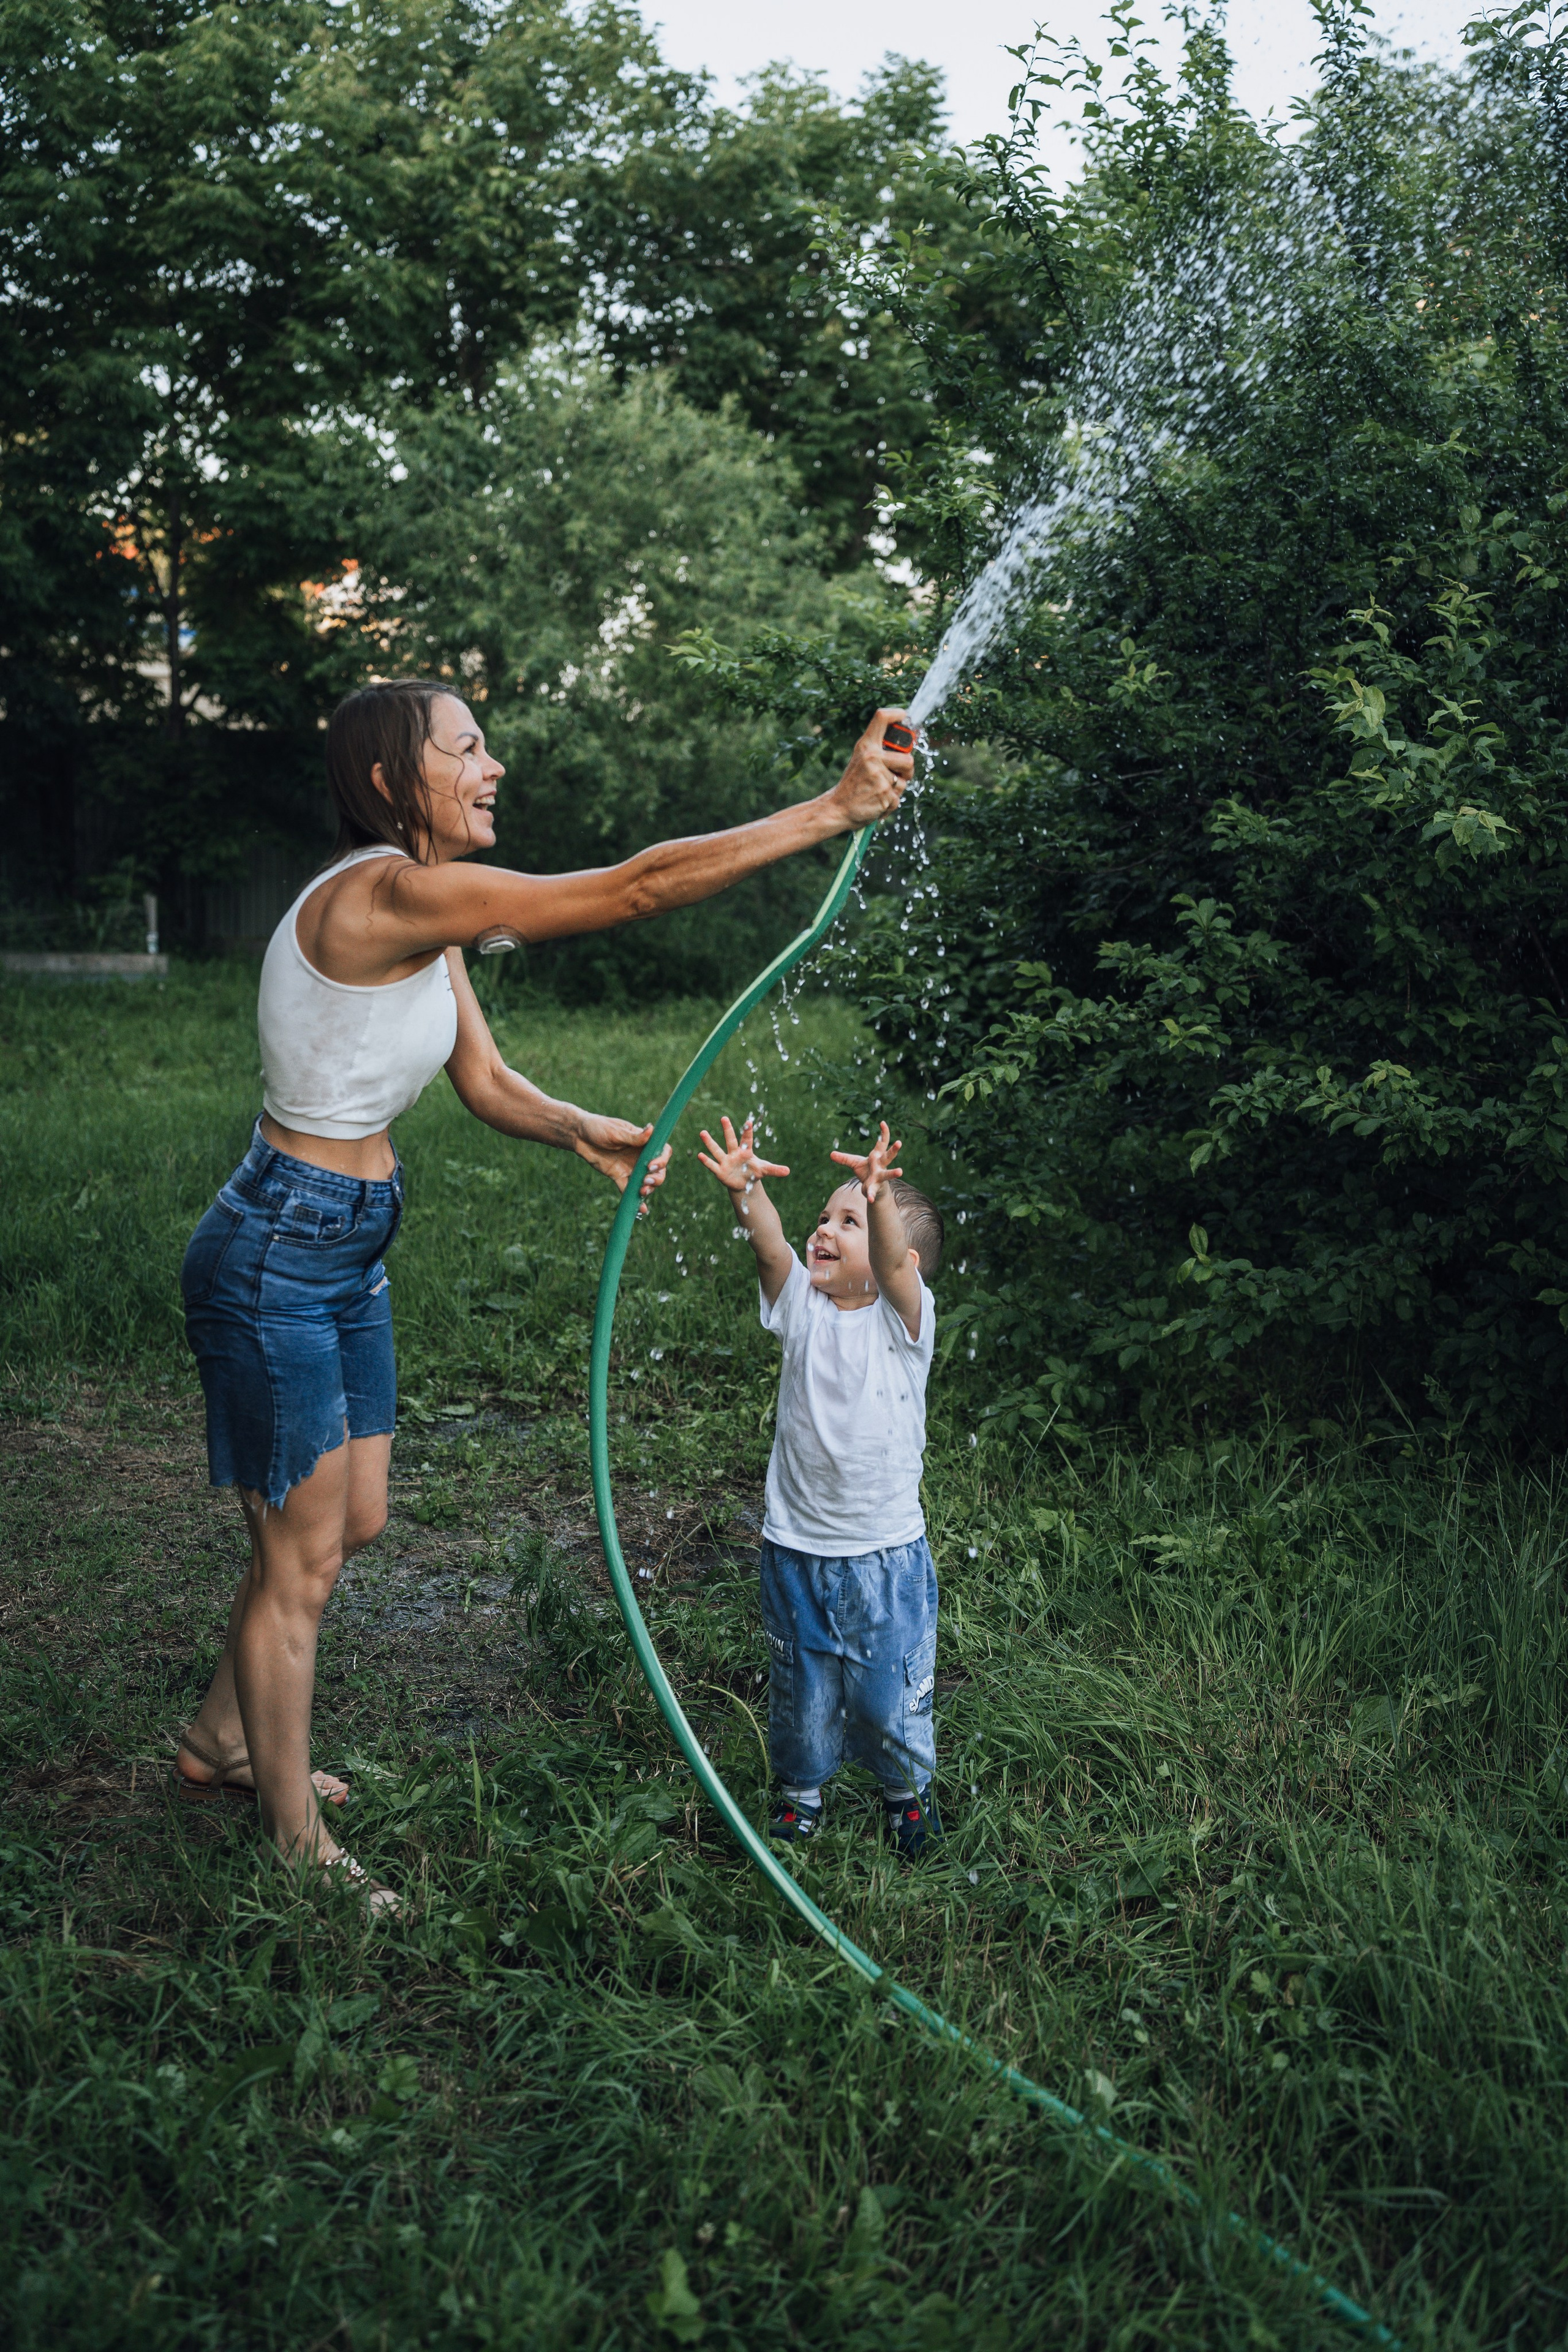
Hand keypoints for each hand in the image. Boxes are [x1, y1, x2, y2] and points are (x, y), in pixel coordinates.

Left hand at [574, 1115, 671, 1215]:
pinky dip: (634, 1199)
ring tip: (642, 1191)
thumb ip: (634, 1136)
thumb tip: (652, 1129)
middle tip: (646, 1181)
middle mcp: (640, 1156)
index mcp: (643, 1142)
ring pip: (646, 1182)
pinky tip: (641, 1209)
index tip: (652, 1165)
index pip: (662, 1151)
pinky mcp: (619, 1176)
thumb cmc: (598, 1127)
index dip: (662, 1160)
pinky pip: (629, 1190)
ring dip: (648, 1189)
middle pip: (658, 1170)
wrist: (579, 1136)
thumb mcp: (616, 1131)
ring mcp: (630, 1167)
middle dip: (657, 1178)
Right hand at [696, 1115, 789, 1192]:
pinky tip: (699, 1155)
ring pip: (717, 1150)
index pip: (747, 1140)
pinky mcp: (719, 1171)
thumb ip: (775, 1170)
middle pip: (730, 1140)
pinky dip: (706, 1161)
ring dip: (710, 1142)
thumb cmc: (753, 1172)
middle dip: (728, 1130)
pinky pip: (712, 1164)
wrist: (742, 1182)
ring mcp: (725, 1161)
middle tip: (724, 1117)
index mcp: (745, 1152)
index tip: (749, 1122)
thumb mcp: (764, 1170)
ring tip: (702, 1132)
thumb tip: (788, 1171)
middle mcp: (734, 1153)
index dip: (748, 1132)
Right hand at [825, 706, 914, 831]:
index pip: (882, 717)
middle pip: (908, 759)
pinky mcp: (884, 794)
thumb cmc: (853, 785)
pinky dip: (890, 804)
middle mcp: (872, 757)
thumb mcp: (860, 760)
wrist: (837, 808)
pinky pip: (898, 798)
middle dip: (907, 771)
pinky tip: (876, 803)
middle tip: (897, 776)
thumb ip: (879, 751)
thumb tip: (908, 744)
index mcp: (865, 746)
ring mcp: (878, 775)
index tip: (905, 716)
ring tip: (878, 791)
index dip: (897, 713)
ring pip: (904, 782)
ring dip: (896, 789)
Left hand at [829, 1119, 902, 1203]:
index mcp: (876, 1157)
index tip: (883, 1123)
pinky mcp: (875, 1188)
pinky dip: (871, 1195)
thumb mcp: (855, 1163)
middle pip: (888, 1156)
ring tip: (900, 1171)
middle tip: (899, 1142)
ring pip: (888, 1174)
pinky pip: (873, 1191)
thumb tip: (831, 1154)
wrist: (872, 1189)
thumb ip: (844, 1158)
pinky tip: (870, 1199)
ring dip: (893, 1173)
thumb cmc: (866, 1172)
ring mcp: (880, 1177)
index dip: (884, 1133)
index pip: (882, 1143)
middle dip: (893, 1150)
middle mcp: (881, 1165)